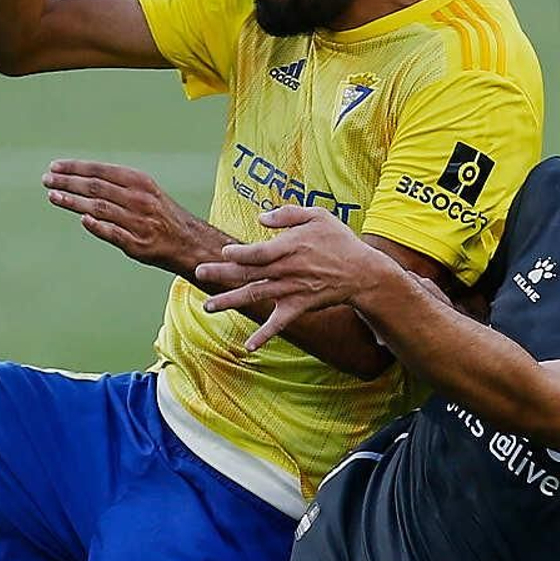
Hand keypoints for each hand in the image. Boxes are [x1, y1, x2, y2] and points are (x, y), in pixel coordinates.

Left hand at [45, 159, 214, 276]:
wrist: (189, 242)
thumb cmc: (159, 215)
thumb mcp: (144, 191)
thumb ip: (116, 186)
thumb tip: (81, 179)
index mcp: (139, 182)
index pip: (100, 171)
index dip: (75, 168)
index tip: (55, 166)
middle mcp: (138, 199)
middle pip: (96, 187)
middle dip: (68, 182)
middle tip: (46, 180)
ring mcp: (138, 222)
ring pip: (100, 208)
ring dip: (73, 201)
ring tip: (53, 196)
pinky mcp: (138, 244)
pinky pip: (114, 233)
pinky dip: (98, 226)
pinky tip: (82, 219)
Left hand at [197, 204, 380, 352]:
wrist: (362, 272)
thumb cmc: (339, 241)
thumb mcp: (317, 216)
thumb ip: (288, 214)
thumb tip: (261, 218)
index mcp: (289, 247)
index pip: (255, 252)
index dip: (237, 253)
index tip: (224, 253)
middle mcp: (286, 270)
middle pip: (248, 273)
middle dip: (221, 274)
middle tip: (198, 272)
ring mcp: (291, 290)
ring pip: (255, 296)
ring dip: (230, 301)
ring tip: (207, 307)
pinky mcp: (299, 306)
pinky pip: (279, 323)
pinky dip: (264, 335)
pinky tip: (248, 346)